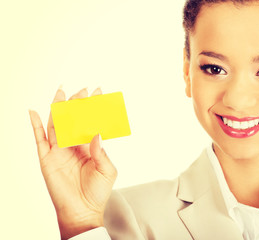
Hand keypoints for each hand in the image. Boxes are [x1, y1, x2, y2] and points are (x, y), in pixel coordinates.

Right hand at [29, 88, 117, 238]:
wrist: (83, 210)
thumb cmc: (97, 191)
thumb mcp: (106, 170)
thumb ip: (102, 152)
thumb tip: (97, 134)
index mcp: (89, 146)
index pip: (90, 122)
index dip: (93, 108)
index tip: (99, 92)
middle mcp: (73, 145)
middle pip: (73, 119)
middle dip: (77, 104)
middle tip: (83, 90)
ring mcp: (59, 150)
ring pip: (57, 124)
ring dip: (58, 108)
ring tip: (61, 92)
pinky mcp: (47, 158)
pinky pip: (39, 139)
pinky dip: (35, 125)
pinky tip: (34, 112)